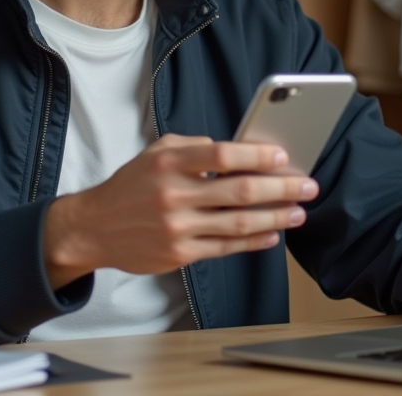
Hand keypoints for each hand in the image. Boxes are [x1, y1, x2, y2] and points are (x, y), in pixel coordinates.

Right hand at [42, 133, 318, 288]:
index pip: (222, 155)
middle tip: (308, 186)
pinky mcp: (179, 254)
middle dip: (281, 188)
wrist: (94, 228)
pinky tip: (272, 235)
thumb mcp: (156, 152)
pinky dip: (254, 242)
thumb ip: (194, 147)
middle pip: (240, 191)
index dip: (257, 155)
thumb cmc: (131, 185)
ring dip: (275, 217)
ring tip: (298, 212)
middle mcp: (174, 194)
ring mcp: (178, 227)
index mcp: (170, 163)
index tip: (284, 156)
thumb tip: (237, 151)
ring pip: (239, 223)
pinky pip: (225, 248)